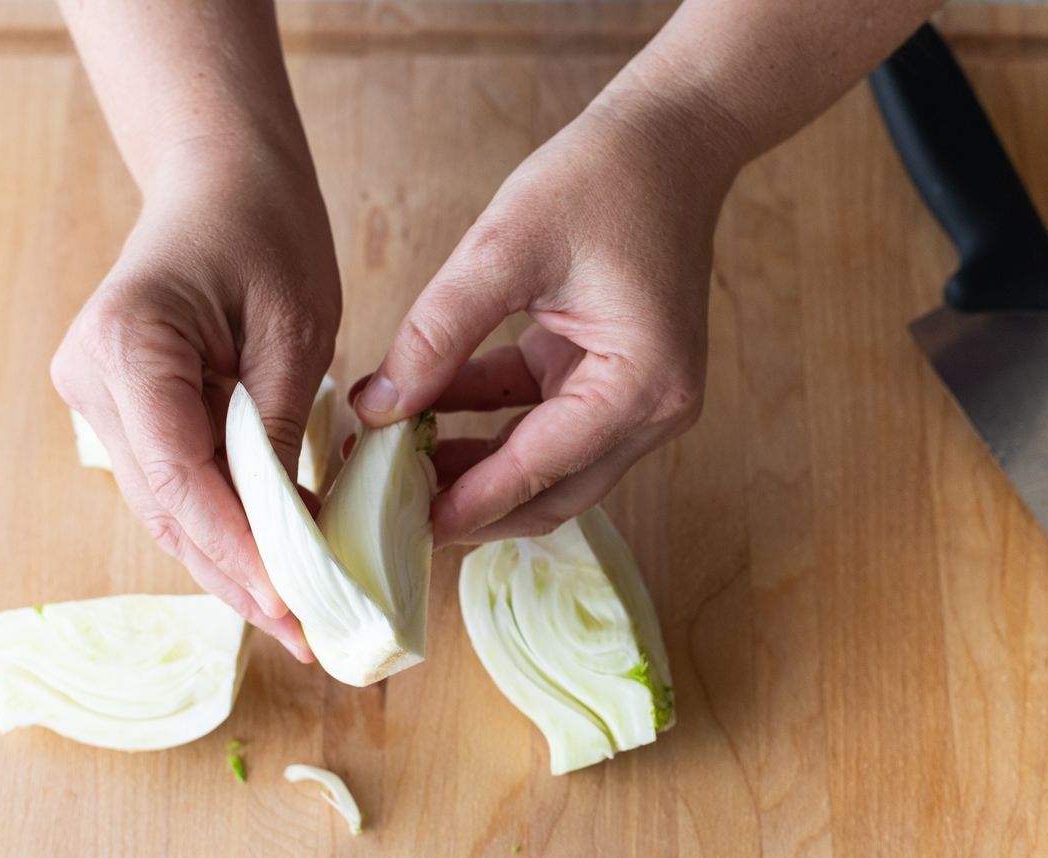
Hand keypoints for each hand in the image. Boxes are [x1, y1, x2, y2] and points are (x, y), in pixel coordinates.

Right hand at [51, 141, 339, 660]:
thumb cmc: (265, 231)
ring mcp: (100, 399)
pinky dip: (224, 527)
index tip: (292, 606)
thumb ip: (276, 431)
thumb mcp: (294, 330)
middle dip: (238, 577)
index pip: (178, 477)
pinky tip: (274, 569)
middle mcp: (92, 380)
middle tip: (308, 637)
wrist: (220, 178)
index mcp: (128, 345)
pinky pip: (176, 485)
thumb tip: (285, 537)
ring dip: (231, 564)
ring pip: (168, 508)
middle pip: (167, 507)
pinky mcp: (124, 411)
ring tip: (299, 621)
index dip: (236, 551)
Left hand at [352, 91, 745, 545]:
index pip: (539, 467)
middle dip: (472, 506)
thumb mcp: (502, 250)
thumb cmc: (600, 180)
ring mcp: (639, 401)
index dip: (467, 502)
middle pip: (552, 492)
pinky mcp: (614, 381)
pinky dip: (490, 425)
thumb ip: (437, 334)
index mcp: (640, 385)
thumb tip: (377, 409)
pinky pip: (545, 423)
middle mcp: (654, 410)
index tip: (403, 527)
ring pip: (547, 467)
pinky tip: (425, 416)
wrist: (670, 139)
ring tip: (397, 464)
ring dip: (476, 468)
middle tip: (392, 510)